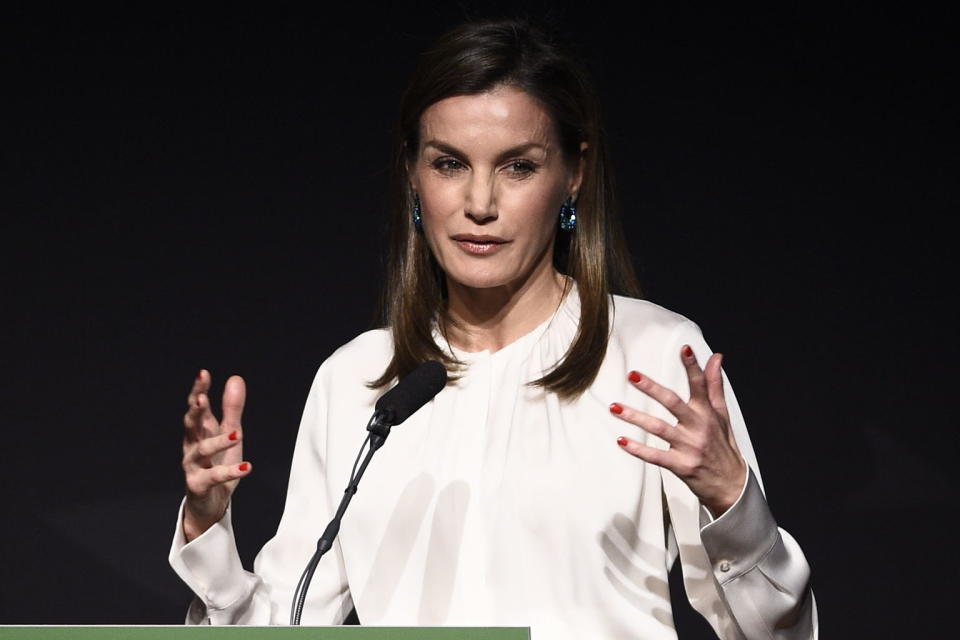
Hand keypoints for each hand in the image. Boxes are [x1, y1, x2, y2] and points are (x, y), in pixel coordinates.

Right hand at [181, 369, 251, 541]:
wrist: (209, 502)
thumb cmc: (218, 463)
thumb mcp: (229, 432)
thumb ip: (231, 408)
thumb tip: (235, 378)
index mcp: (200, 430)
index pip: (196, 407)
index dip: (198, 390)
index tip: (203, 374)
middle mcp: (192, 446)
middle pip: (190, 425)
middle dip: (195, 411)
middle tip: (202, 399)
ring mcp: (193, 466)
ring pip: (202, 451)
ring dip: (219, 441)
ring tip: (237, 434)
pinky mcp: (199, 485)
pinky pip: (214, 477)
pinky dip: (230, 471)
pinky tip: (247, 466)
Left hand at [610, 346, 746, 517]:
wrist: (731, 485)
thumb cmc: (723, 446)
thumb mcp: (722, 415)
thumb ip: (714, 385)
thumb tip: (716, 357)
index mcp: (707, 413)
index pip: (701, 385)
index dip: (693, 367)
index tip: (684, 349)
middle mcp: (699, 427)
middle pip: (673, 403)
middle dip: (652, 388)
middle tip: (633, 375)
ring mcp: (690, 447)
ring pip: (659, 428)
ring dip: (635, 417)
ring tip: (614, 407)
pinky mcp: (681, 466)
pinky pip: (656, 457)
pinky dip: (638, 450)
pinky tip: (622, 440)